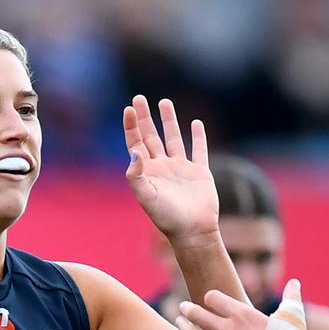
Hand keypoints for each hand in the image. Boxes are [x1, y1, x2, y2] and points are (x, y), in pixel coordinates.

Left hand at [123, 95, 218, 243]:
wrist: (193, 231)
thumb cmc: (167, 217)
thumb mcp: (147, 196)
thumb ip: (137, 175)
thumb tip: (134, 152)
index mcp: (147, 171)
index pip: (136, 143)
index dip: (131, 126)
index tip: (129, 108)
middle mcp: (162, 167)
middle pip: (150, 136)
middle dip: (144, 117)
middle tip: (139, 98)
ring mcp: (180, 168)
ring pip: (172, 138)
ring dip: (168, 120)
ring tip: (164, 102)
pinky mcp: (199, 172)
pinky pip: (198, 150)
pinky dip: (197, 136)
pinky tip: (195, 123)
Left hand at [175, 279, 305, 329]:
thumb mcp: (293, 320)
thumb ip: (291, 299)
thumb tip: (295, 283)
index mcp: (242, 315)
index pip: (212, 297)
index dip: (210, 297)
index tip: (210, 299)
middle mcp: (228, 329)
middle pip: (196, 313)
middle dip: (187, 308)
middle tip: (183, 307)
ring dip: (183, 327)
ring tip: (180, 323)